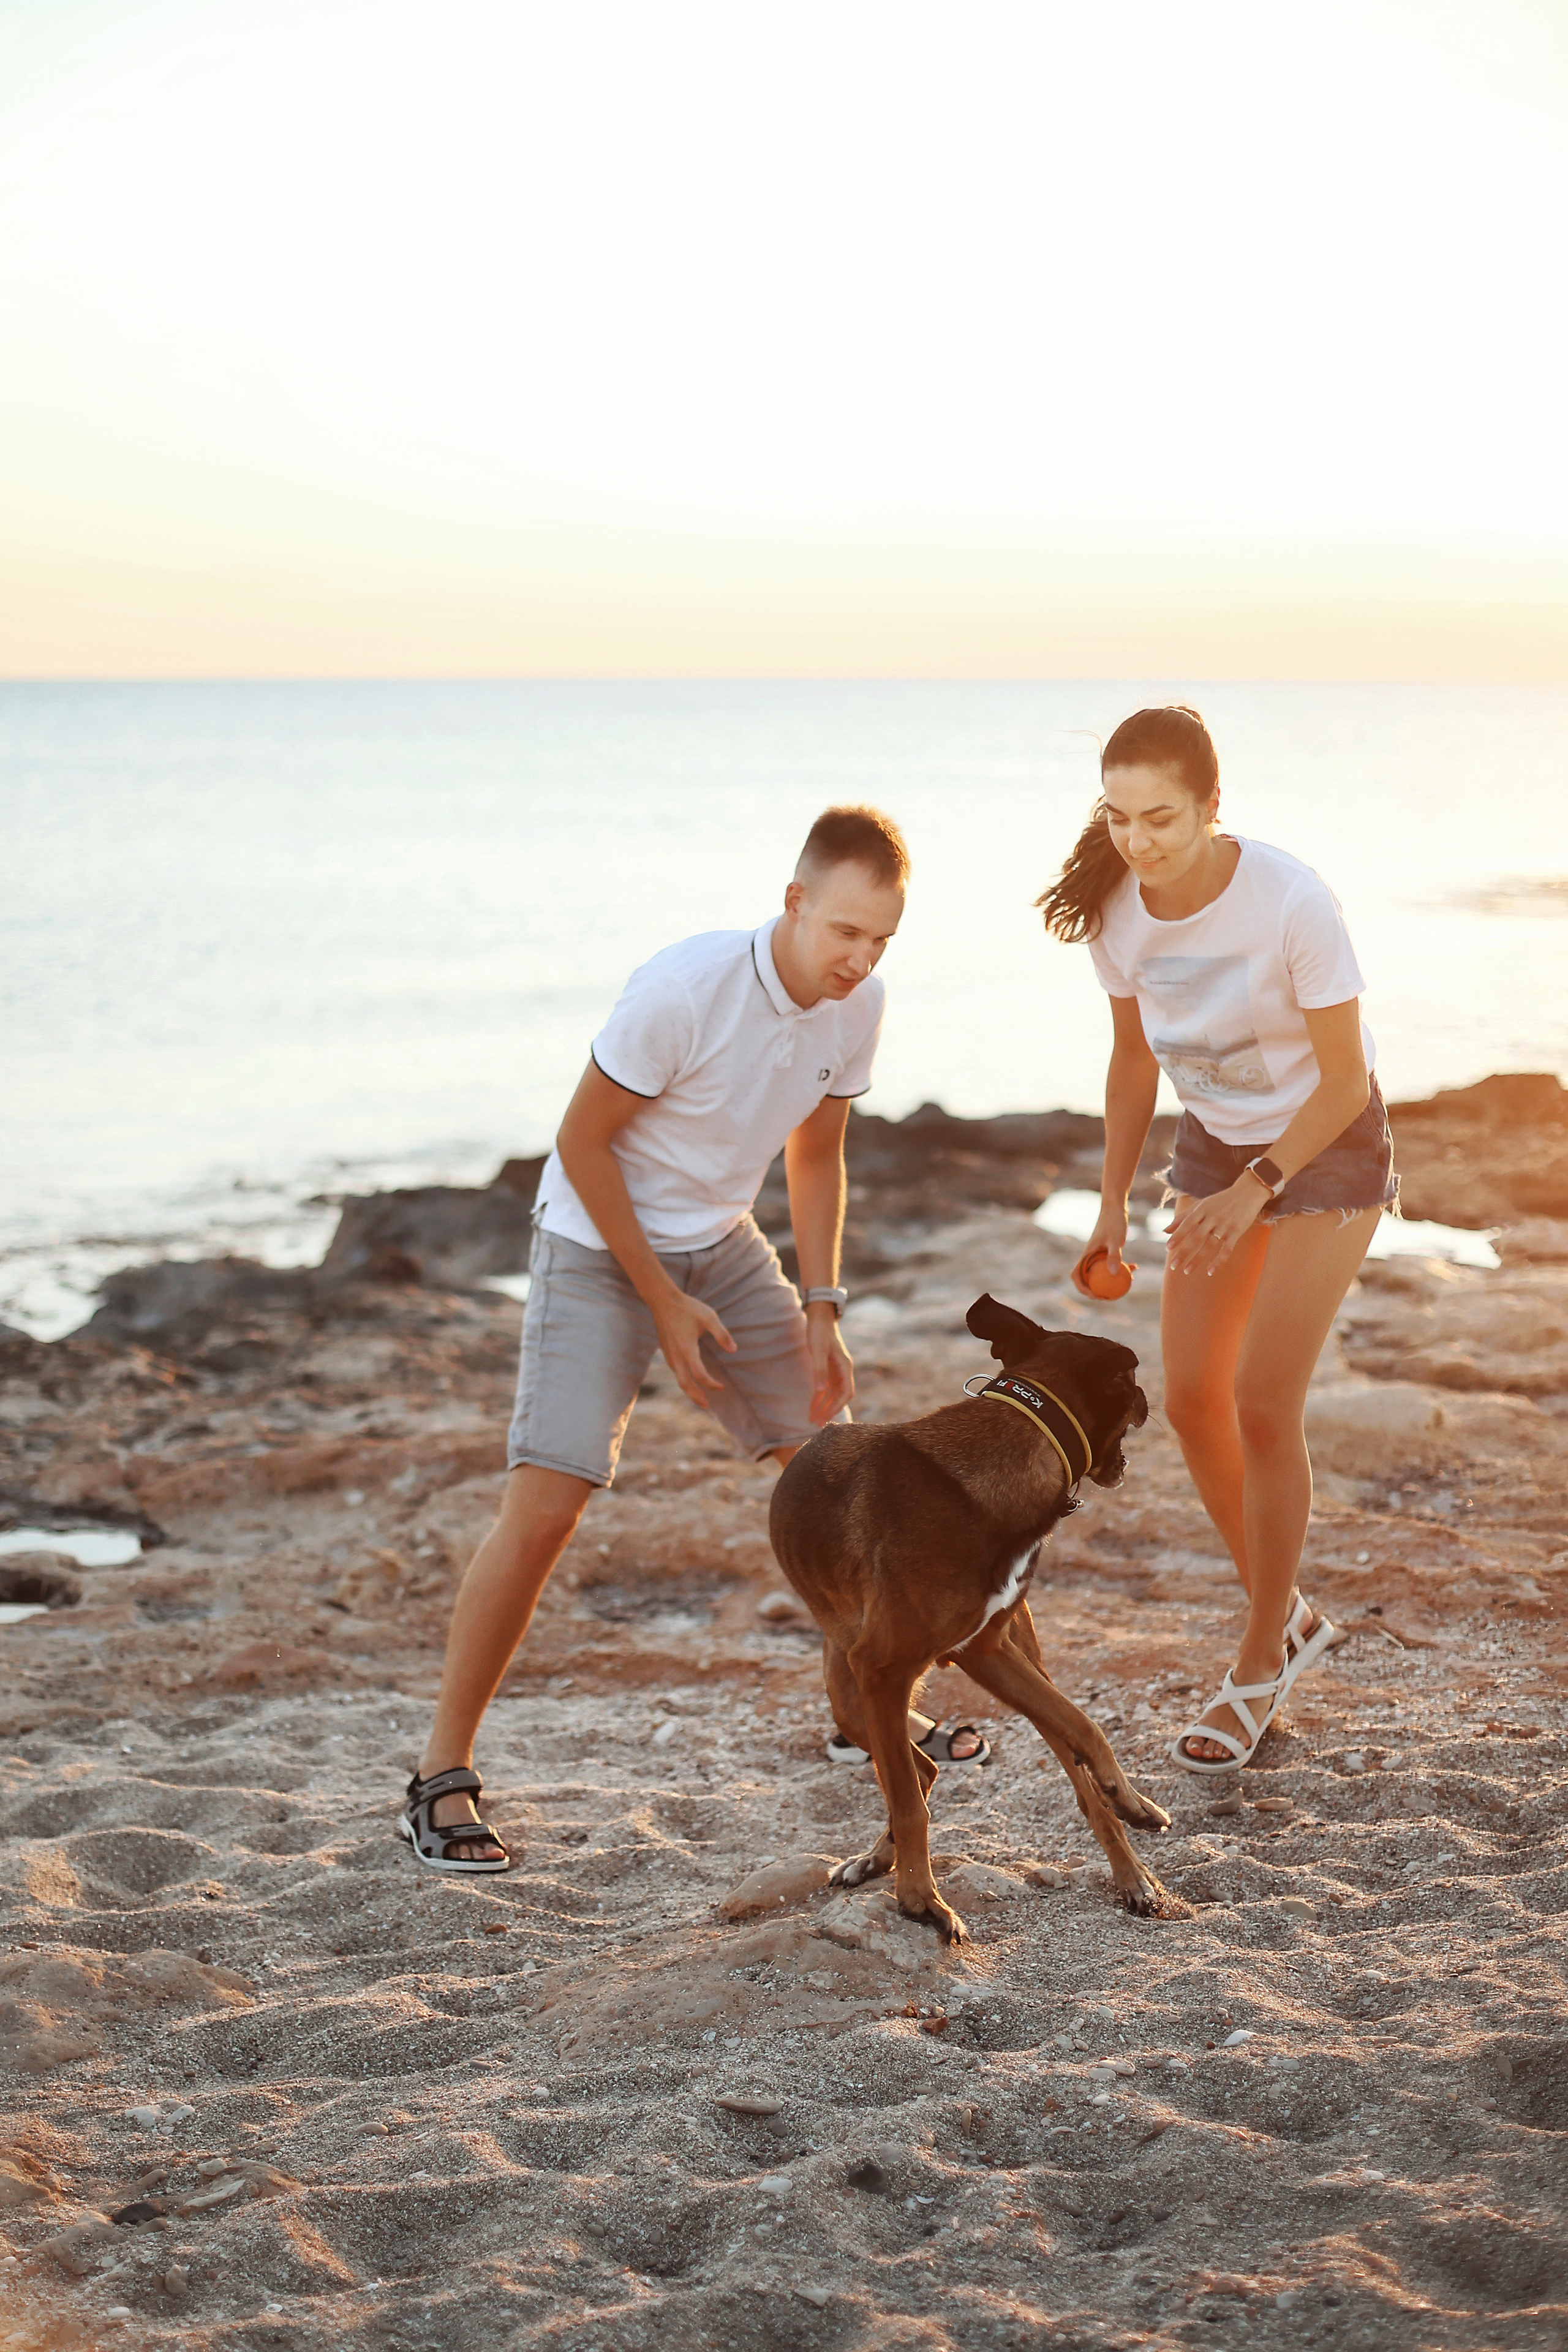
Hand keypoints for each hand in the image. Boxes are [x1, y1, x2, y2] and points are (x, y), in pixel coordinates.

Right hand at [652, 1286, 735, 1410]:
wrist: (662, 1300)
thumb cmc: (688, 1308)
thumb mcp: (709, 1317)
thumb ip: (722, 1334)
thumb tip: (734, 1350)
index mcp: (687, 1348)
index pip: (700, 1374)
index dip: (711, 1384)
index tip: (721, 1386)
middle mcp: (676, 1355)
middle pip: (685, 1383)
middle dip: (695, 1397)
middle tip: (706, 1405)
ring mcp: (669, 1353)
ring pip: (678, 1378)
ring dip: (689, 1389)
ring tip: (699, 1395)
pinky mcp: (665, 1350)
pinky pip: (675, 1370)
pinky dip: (683, 1379)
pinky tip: (689, 1378)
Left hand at [805, 1301, 853, 1424]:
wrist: (819, 1316)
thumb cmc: (819, 1331)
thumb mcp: (817, 1350)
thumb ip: (819, 1370)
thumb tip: (820, 1390)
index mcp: (845, 1367)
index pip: (846, 1392)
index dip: (837, 1406)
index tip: (826, 1417)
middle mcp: (843, 1370)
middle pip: (839, 1396)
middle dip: (828, 1410)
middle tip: (816, 1423)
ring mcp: (836, 1370)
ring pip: (832, 1394)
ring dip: (823, 1406)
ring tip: (812, 1419)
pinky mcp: (829, 1368)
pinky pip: (826, 1387)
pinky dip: (819, 1397)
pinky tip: (811, 1406)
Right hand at [1071, 1209, 1132, 1298]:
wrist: (1116, 1207)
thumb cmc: (1113, 1221)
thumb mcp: (1115, 1240)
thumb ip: (1114, 1256)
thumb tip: (1113, 1274)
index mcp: (1086, 1254)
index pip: (1077, 1275)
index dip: (1082, 1288)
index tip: (1094, 1296)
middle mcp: (1090, 1255)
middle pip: (1088, 1277)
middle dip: (1097, 1289)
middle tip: (1111, 1296)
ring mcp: (1098, 1253)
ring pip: (1102, 1272)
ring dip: (1112, 1279)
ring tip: (1127, 1283)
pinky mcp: (1107, 1250)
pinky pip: (1112, 1264)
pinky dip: (1121, 1268)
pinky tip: (1135, 1267)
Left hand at [1164, 1176, 1266, 1275]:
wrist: (1248, 1192)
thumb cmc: (1221, 1201)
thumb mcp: (1201, 1205)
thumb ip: (1182, 1217)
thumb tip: (1164, 1231)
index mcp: (1202, 1209)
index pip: (1187, 1223)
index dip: (1178, 1235)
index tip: (1168, 1248)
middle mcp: (1212, 1217)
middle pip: (1196, 1236)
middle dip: (1184, 1252)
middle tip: (1173, 1266)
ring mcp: (1225, 1225)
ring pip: (1209, 1244)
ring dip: (1197, 1259)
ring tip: (1187, 1271)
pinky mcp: (1236, 1231)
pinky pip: (1227, 1249)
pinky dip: (1218, 1261)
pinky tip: (1210, 1272)